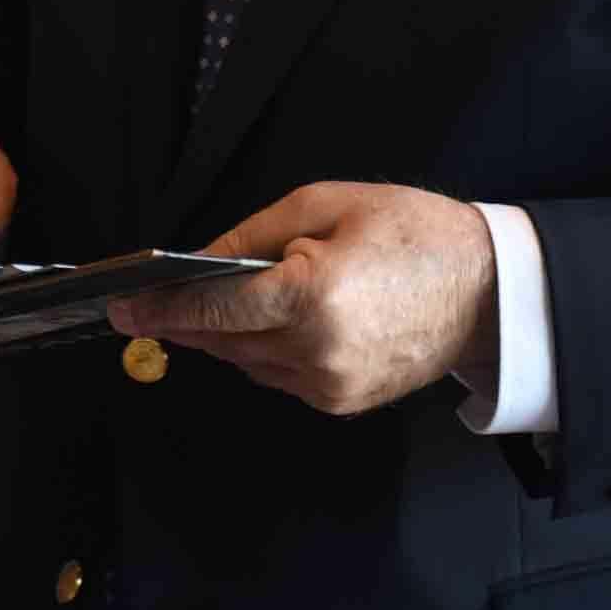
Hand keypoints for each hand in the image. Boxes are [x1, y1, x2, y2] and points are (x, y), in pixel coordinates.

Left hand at [105, 183, 492, 415]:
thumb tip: (194, 263)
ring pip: (246, 362)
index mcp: (311, 296)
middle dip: (195, 316)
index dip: (160, 308)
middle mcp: (316, 352)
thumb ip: (250, 236)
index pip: (213, 309)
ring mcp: (330, 386)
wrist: (490, 290)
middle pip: (223, 340)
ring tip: (257, 294)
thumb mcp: (327, 205)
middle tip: (168, 293)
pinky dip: (270, 349)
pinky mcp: (342, 404)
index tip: (120, 307)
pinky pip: (279, 376)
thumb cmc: (414, 233)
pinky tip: (294, 318)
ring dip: (235, 332)